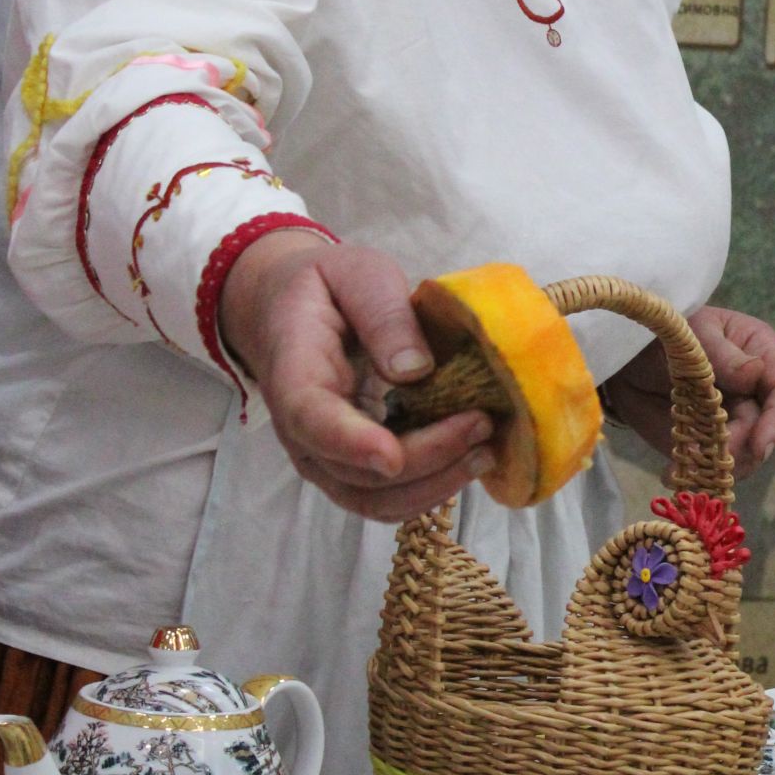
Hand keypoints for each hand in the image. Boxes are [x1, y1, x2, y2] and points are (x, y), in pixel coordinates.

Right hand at [217, 230, 493, 521]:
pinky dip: (432, 488)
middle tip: (482, 423)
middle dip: (425, 458)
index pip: (311, 420)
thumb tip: (417, 369)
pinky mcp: (353, 465)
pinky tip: (470, 458)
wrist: (288, 307)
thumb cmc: (325, 286)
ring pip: (374, 500)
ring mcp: (325, 456)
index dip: (351, 443)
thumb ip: (382, 313)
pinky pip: (389, 498)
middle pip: (355, 473)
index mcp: (295, 373)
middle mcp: (302, 430)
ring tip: (486, 450)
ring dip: (434, 486)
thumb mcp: (356, 274)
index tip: (392, 455)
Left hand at [604, 304, 774, 473]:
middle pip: (768, 430)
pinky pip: (713, 467)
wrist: (625, 361)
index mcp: (761, 354)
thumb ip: (721, 353)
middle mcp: (755, 392)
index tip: (762, 443)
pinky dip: (694, 474)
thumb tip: (755, 372)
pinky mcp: (710, 445)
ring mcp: (733, 421)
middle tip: (707, 453)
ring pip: (745, 456)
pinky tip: (671, 472)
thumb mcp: (691, 333)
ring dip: (718, 464)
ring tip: (682, 457)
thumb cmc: (664, 332)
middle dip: (742, 446)